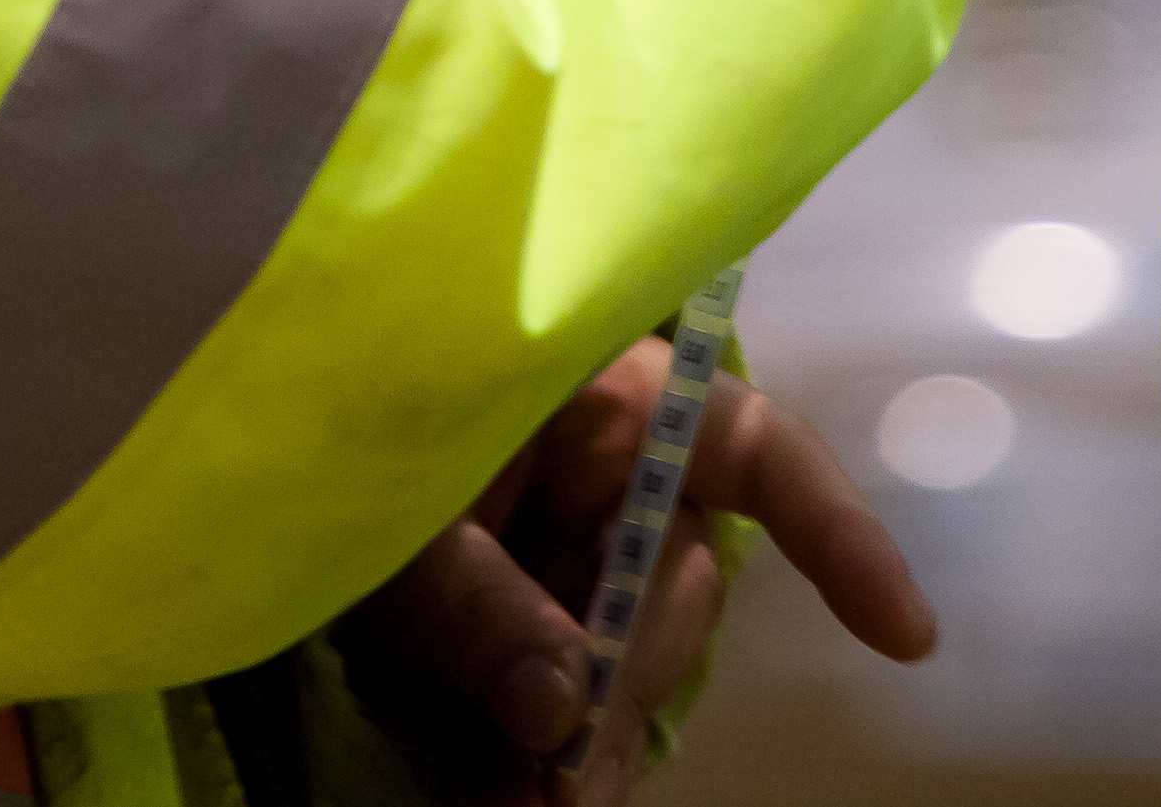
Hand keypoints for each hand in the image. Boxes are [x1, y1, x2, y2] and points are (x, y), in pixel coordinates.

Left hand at [342, 337, 930, 801]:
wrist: (256, 433)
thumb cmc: (336, 418)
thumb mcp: (397, 511)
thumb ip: (478, 603)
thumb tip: (563, 712)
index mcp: (603, 394)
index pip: (754, 449)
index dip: (837, 534)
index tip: (903, 636)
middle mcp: (610, 467)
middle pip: (675, 590)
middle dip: (624, 691)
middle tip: (560, 787)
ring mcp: (573, 542)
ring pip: (624, 657)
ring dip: (584, 743)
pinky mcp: (532, 609)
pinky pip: (572, 686)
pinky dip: (546, 748)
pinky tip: (511, 798)